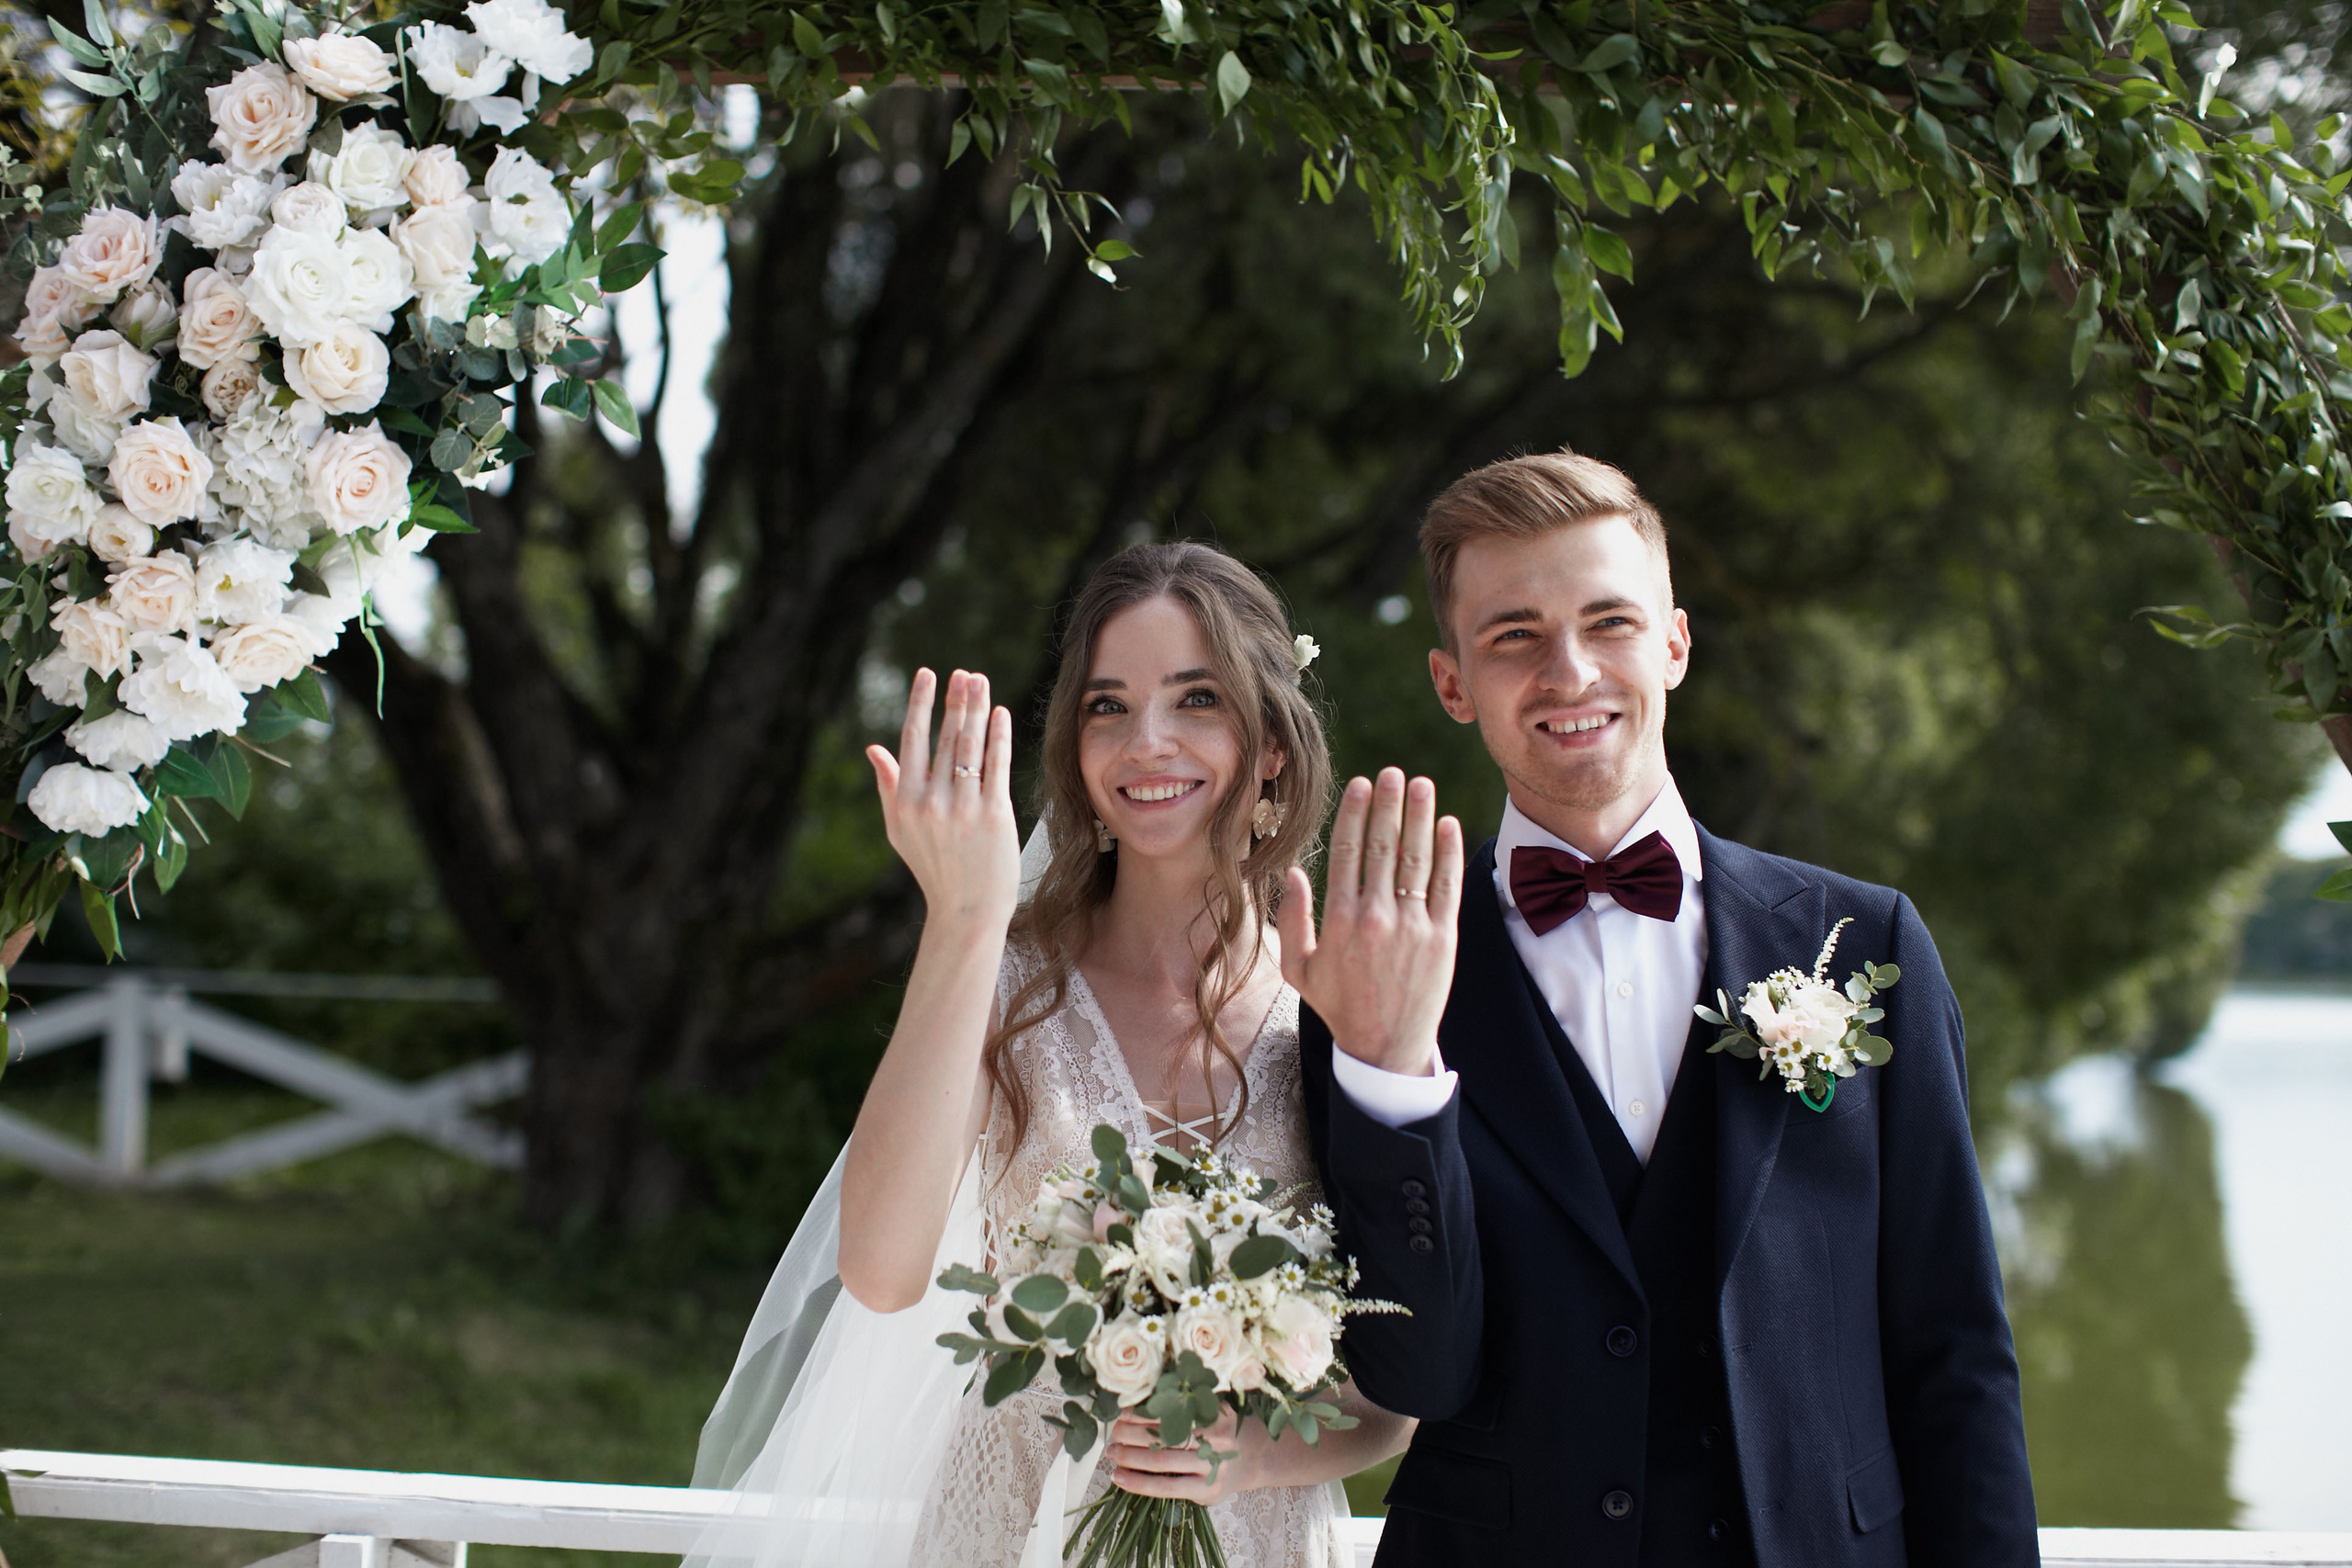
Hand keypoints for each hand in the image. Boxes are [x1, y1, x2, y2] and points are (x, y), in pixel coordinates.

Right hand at [864, 668, 1019, 930]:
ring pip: (971, 746)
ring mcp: (963, 809)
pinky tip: (1001, 714)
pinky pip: (997, 766)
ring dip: (977, 709)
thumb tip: (873, 749)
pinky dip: (999, 736)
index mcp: (905, 802)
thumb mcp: (899, 830)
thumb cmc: (934, 869)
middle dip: (955, 700)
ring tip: (981, 682)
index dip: (920, 703)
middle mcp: (931, 802)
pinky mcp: (994, 816)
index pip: (912, 740)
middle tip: (964, 673)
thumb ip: (888, 786)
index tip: (928, 674)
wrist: (967, 910)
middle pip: (945, 738)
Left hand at [1106, 1406, 1263, 1505]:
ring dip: (1129, 1456)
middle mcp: (1216, 1439)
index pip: (1172, 1410)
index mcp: (1215, 1413)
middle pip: (1165, 1434)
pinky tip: (1119, 1478)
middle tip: (1114, 1431)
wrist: (1257, 1457)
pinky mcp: (1206, 1491)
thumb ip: (1189, 1402)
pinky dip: (1139, 1483)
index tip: (1124, 1411)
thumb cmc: (1225, 1428)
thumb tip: (1141, 1397)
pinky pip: (1166, 1487)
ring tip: (1111, 1452)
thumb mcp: (1215, 1407)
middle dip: (1132, 1433)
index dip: (1144, 1411)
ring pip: (1162, 1461)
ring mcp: (1212, 1467)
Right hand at [1278, 768, 1462, 1075]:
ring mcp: (1412, 926)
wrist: (1385, 1047)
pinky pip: (1446, 886)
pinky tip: (1447, 825)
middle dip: (1389, 804)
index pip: (1349, 851)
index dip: (1357, 813)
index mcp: (1339, 920)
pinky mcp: (1442, 938)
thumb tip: (1294, 871)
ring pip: (1416, 859)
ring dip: (1420, 817)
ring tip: (1422, 785)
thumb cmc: (1339, 1005)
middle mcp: (1376, 917)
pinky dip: (1448, 853)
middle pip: (1384, 846)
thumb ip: (1292, 919)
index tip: (1363, 784)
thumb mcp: (1299, 968)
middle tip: (1394, 774)